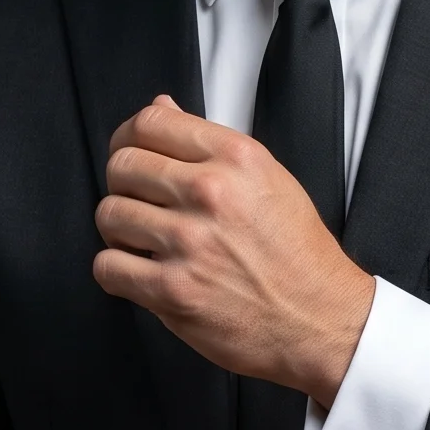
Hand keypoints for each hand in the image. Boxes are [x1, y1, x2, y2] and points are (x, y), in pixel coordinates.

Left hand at [93, 95, 375, 401]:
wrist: (322, 320)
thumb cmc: (299, 256)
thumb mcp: (268, 179)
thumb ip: (211, 146)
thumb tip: (163, 109)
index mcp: (236, 158)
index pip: (151, 122)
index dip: (128, 136)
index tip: (129, 151)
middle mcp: (211, 193)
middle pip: (123, 165)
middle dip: (124, 185)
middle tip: (139, 203)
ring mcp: (189, 242)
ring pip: (109, 214)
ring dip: (119, 230)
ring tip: (143, 241)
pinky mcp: (173, 290)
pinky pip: (108, 267)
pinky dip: (116, 271)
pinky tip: (141, 271)